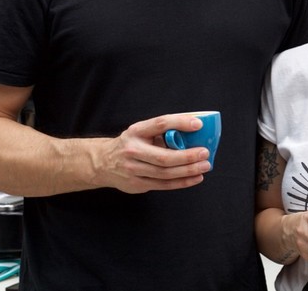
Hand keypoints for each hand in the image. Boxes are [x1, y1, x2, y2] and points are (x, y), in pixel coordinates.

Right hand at [93, 113, 211, 193]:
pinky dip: (182, 182)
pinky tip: (195, 178)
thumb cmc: (130, 144)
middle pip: (164, 156)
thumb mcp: (141, 132)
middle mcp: (133, 150)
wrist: (102, 163)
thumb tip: (193, 130)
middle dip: (187, 156)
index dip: (180, 123)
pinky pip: (163, 185)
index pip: (160, 124)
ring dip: (188, 170)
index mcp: (136, 132)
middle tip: (205, 152)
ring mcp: (133, 170)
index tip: (198, 124)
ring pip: (165, 173)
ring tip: (204, 166)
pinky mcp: (137, 184)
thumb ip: (162, 131)